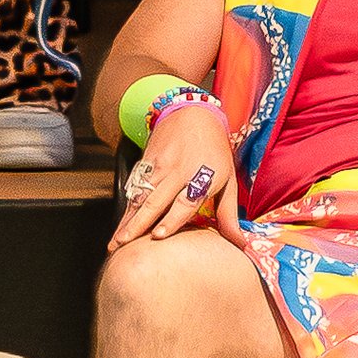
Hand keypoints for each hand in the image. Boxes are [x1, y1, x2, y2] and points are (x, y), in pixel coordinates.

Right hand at [108, 103, 242, 250]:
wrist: (193, 113)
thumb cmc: (215, 151)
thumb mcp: (228, 179)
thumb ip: (229, 214)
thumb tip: (240, 245)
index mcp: (202, 176)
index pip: (185, 202)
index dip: (171, 219)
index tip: (158, 236)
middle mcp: (178, 171)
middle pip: (156, 200)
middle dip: (139, 224)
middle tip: (126, 244)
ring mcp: (159, 166)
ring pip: (141, 196)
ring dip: (128, 219)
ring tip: (117, 241)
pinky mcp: (146, 163)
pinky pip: (135, 188)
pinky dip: (126, 207)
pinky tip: (119, 224)